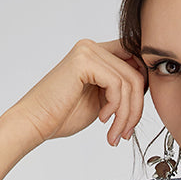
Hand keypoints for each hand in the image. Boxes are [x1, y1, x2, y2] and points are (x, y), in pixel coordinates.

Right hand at [8, 38, 147, 148]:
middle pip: (136, 72)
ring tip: (116, 132)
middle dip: (137, 108)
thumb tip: (145, 88)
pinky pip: (117, 85)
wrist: (35, 122)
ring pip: (130, 82)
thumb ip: (119, 89)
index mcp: (96, 53)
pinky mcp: (84, 61)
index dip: (143, 88)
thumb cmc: (62, 114)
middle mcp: (92, 47)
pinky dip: (116, 108)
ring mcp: (87, 51)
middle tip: (127, 131)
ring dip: (127, 114)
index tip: (134, 115)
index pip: (135, 61)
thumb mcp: (101, 99)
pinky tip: (102, 119)